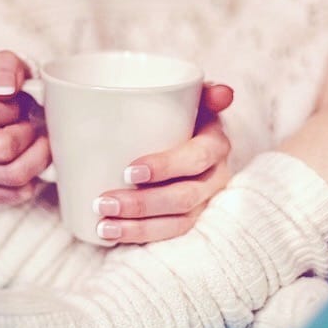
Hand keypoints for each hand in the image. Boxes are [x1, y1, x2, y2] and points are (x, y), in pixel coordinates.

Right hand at [0, 51, 50, 203]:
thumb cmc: (14, 91)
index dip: (12, 111)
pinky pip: (14, 195)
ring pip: (13, 174)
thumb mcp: (13, 67)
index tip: (19, 105)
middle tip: (34, 125)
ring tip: (39, 143)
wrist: (17, 115)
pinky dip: (32, 181)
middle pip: (1, 148)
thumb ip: (6, 68)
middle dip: (29, 135)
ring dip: (37, 158)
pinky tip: (33, 164)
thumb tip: (4, 90)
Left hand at [92, 83, 233, 242]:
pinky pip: (169, 237)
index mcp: (215, 144)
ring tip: (104, 224)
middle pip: (185, 197)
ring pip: (177, 223)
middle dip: (143, 204)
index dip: (167, 166)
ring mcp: (205, 204)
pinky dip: (139, 237)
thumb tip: (224, 92)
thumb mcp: (184, 99)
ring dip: (139, 228)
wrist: (175, 139)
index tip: (130, 170)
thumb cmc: (176, 115)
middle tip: (104, 201)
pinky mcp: (189, 222)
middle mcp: (216, 178)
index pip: (197, 158)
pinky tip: (111, 235)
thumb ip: (196, 90)